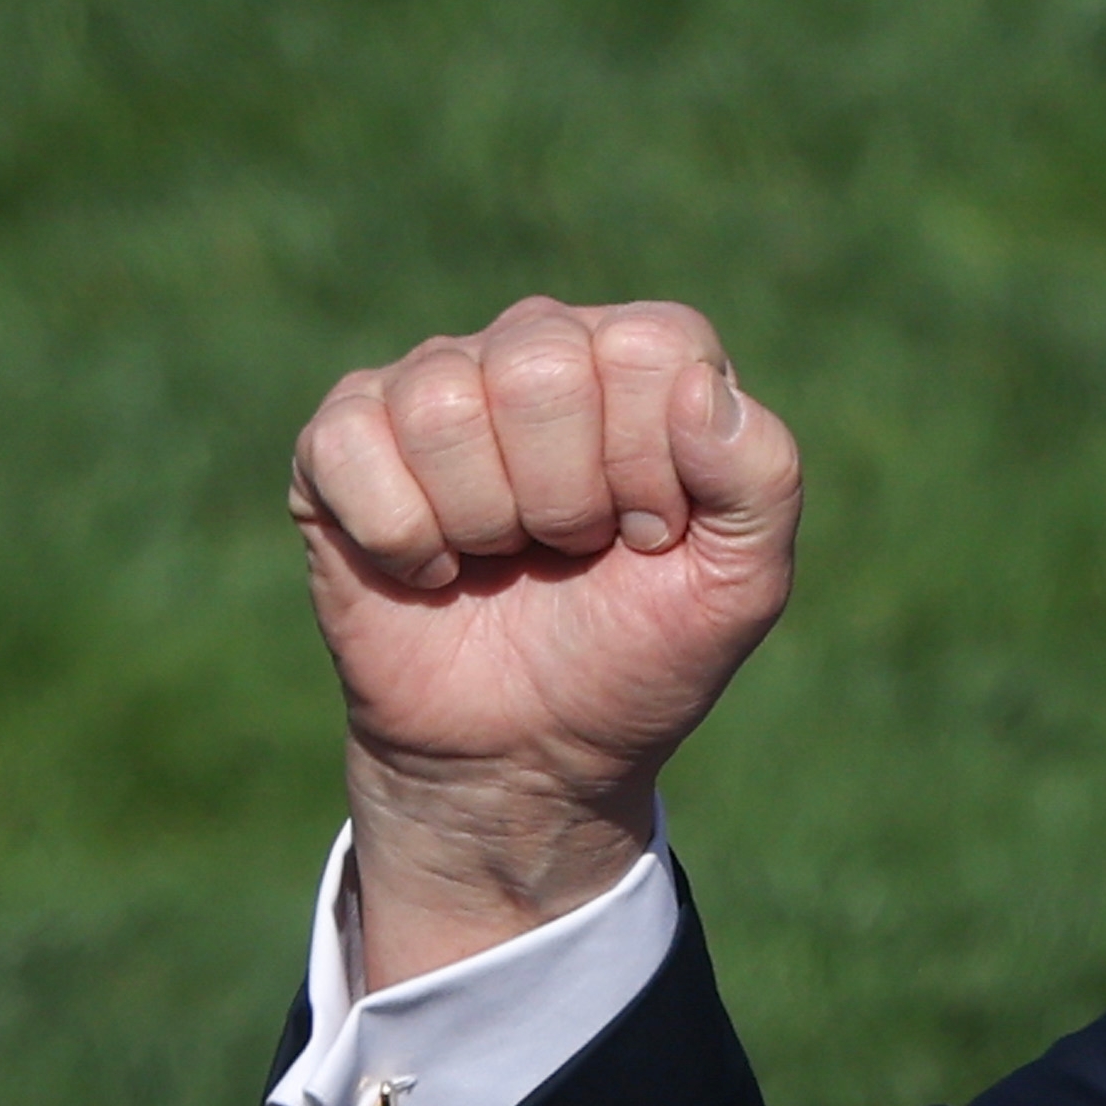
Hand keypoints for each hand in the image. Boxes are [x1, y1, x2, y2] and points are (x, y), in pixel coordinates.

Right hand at [286, 296, 803, 978]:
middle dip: (564, 499)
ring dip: (482, 521)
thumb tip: (703, 388)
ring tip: (499, 560)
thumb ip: (763, 479)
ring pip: (445, 404)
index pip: (649, 350)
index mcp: (641, 361)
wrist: (526, 756)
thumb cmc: (635, 658)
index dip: (652, 468)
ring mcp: (431, 386)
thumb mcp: (739, 588)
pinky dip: (400, 537)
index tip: (649, 538)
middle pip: (540, 364)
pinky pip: (352, 443)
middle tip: (567, 554)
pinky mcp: (343, 440)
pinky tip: (428, 568)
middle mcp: (535, 348)